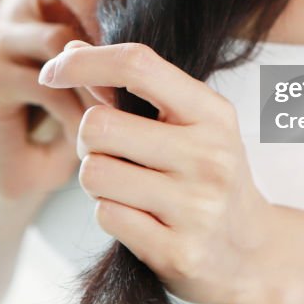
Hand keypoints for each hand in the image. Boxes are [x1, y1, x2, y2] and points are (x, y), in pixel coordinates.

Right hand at [0, 0, 150, 206]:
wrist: (26, 173)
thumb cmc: (72, 118)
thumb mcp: (103, 77)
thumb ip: (119, 44)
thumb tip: (171, 14)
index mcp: (48, 1)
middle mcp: (18, 9)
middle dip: (98, 0)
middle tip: (131, 43)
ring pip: (55, 37)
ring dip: (95, 75)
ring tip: (123, 106)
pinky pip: (41, 82)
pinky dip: (72, 110)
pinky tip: (88, 133)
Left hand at [38, 41, 276, 303]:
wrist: (251, 253)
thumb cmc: (208, 174)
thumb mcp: (186, 122)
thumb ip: (130, 87)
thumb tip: (69, 51)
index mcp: (212, 113)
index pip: (137, 65)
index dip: (84, 63)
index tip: (52, 71)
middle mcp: (209, 156)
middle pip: (99, 125)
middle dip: (87, 138)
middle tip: (109, 152)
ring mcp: (197, 207)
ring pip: (94, 173)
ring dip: (96, 179)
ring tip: (126, 185)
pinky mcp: (178, 251)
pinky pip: (105, 215)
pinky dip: (109, 213)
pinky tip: (139, 216)